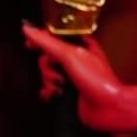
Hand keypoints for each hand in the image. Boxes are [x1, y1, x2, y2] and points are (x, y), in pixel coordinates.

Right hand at [21, 22, 136, 133]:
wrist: (108, 108)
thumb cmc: (99, 81)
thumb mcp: (70, 56)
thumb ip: (47, 42)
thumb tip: (28, 28)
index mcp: (80, 44)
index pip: (54, 36)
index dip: (40, 40)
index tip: (29, 45)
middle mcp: (76, 58)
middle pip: (47, 57)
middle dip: (47, 67)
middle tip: (56, 74)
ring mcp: (73, 75)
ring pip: (48, 73)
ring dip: (49, 81)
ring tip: (59, 87)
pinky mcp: (70, 90)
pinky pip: (50, 88)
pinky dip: (49, 92)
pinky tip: (53, 95)